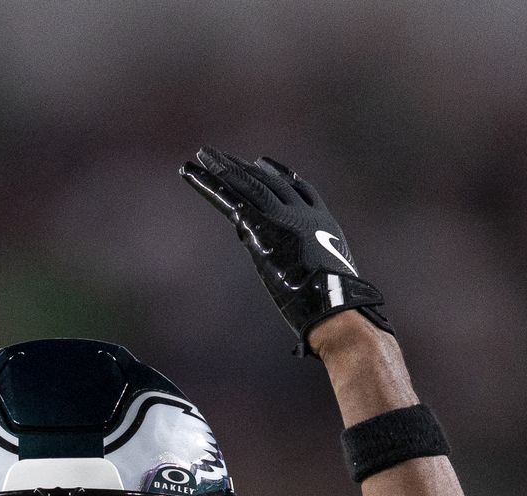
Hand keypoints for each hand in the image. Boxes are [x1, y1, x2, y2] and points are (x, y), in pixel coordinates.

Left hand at [180, 147, 392, 353]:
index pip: (298, 189)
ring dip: (221, 167)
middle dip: (244, 168)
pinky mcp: (260, 226)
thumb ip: (316, 277)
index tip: (266, 164)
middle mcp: (302, 211)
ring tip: (201, 155)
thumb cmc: (337, 308)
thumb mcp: (330, 284)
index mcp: (322, 222)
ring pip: (246, 183)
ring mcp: (282, 215)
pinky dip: (207, 184)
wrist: (334, 305)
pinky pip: (228, 198)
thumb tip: (311, 297)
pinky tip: (189, 171)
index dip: (281, 175)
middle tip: (223, 156)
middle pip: (269, 181)